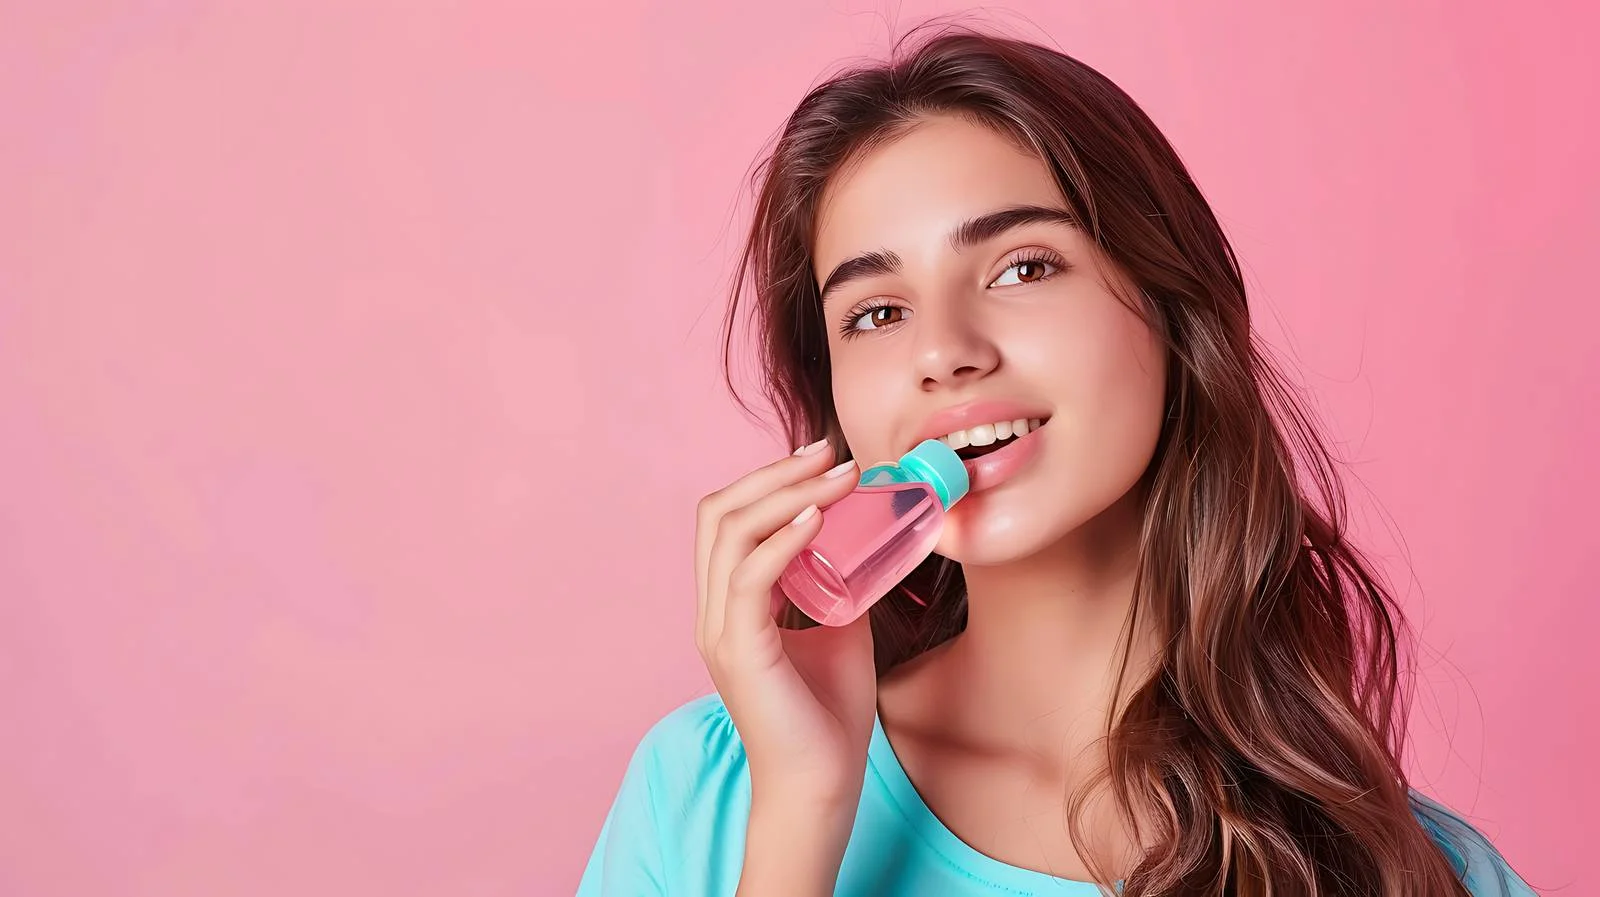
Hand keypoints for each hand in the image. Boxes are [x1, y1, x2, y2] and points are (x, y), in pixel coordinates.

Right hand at [694, 437, 877, 802]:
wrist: (821, 785)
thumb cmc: (828, 715)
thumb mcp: (840, 627)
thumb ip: (841, 583)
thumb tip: (872, 534)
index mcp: (729, 606)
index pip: (728, 520)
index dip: (768, 480)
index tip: (821, 457)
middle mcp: (714, 612)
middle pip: (718, 513)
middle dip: (773, 473)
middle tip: (828, 452)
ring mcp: (720, 631)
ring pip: (729, 534)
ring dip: (785, 494)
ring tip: (835, 475)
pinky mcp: (740, 651)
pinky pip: (750, 577)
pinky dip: (783, 539)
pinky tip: (817, 517)